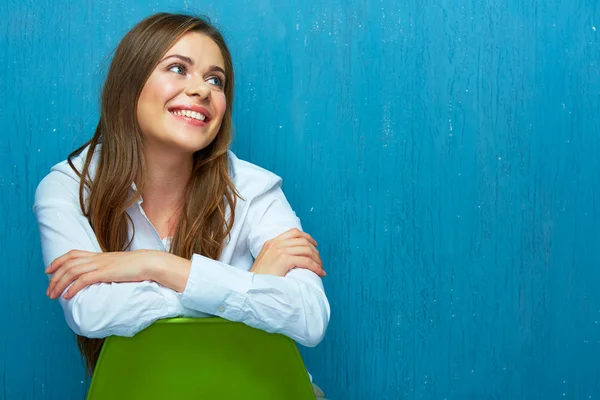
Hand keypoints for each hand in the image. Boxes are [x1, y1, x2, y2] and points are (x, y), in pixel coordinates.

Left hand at [45, 250, 163, 299]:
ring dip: (59, 284)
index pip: (73, 254)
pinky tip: (67, 296)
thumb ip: (108, 269)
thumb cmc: (137, 266)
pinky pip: (84, 279)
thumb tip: (101, 277)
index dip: (58, 261)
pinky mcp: (105, 273)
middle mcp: (97, 258)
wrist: (149, 262)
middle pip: (68, 263)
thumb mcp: (118, 265)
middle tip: (48, 290)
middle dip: (55, 277)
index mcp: (99, 256)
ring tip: (53, 295)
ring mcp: (101, 265)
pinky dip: (73, 287)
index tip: (48, 270)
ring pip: (72, 271)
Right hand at [250, 228, 325, 276]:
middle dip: (315, 251)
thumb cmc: (259, 280)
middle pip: (303, 241)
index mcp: (271, 243)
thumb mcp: (266, 262)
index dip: (307, 237)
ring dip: (317, 260)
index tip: (314, 245)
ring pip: (307, 250)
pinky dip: (315, 267)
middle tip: (319, 262)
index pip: (293, 233)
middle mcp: (276, 244)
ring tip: (320, 269)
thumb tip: (295, 260)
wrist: (250, 287)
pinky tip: (319, 273)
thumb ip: (278, 256)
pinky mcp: (284, 260)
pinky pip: (306, 261)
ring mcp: (279, 251)